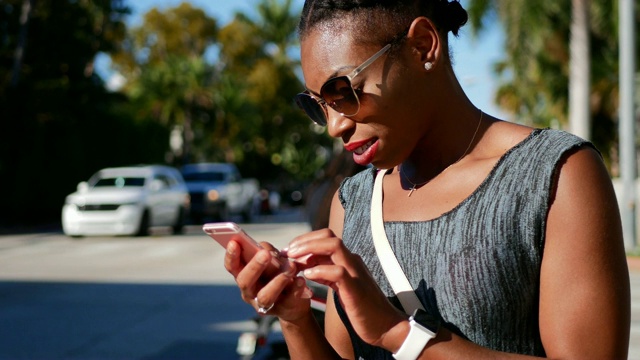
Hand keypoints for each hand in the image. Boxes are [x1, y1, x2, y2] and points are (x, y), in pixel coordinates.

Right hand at [224, 240, 312, 321]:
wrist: (294, 302)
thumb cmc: (278, 274)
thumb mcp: (271, 260)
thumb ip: (266, 252)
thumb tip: (264, 249)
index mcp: (244, 277)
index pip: (232, 267)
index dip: (231, 255)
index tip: (234, 242)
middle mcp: (250, 292)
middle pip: (245, 281)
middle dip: (254, 267)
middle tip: (265, 254)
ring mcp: (265, 304)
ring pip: (265, 296)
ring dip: (277, 280)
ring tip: (290, 267)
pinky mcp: (283, 310)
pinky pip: (289, 300)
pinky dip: (295, 289)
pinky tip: (300, 279)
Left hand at [283, 229, 406, 347]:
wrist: (385, 327)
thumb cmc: (362, 309)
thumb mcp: (340, 286)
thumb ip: (327, 274)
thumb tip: (308, 266)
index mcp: (348, 260)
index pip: (326, 238)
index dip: (305, 241)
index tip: (290, 252)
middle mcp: (352, 261)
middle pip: (328, 236)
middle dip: (304, 240)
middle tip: (287, 253)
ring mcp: (355, 272)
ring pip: (334, 246)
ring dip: (309, 249)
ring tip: (293, 259)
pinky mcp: (355, 288)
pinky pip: (337, 271)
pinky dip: (319, 270)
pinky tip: (307, 276)